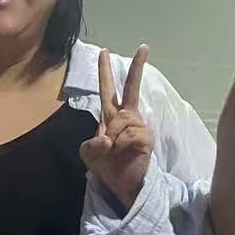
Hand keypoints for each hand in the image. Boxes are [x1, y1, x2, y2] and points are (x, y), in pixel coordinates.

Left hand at [81, 47, 152, 212]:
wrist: (123, 187)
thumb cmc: (107, 168)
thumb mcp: (89, 153)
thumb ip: (91, 143)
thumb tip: (107, 138)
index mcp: (111, 117)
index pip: (108, 90)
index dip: (105, 71)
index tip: (104, 51)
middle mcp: (127, 117)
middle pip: (129, 88)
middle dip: (136, 68)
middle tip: (143, 47)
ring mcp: (138, 126)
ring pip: (120, 121)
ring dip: (112, 139)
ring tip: (115, 154)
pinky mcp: (146, 138)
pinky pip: (128, 134)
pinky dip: (121, 146)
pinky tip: (124, 154)